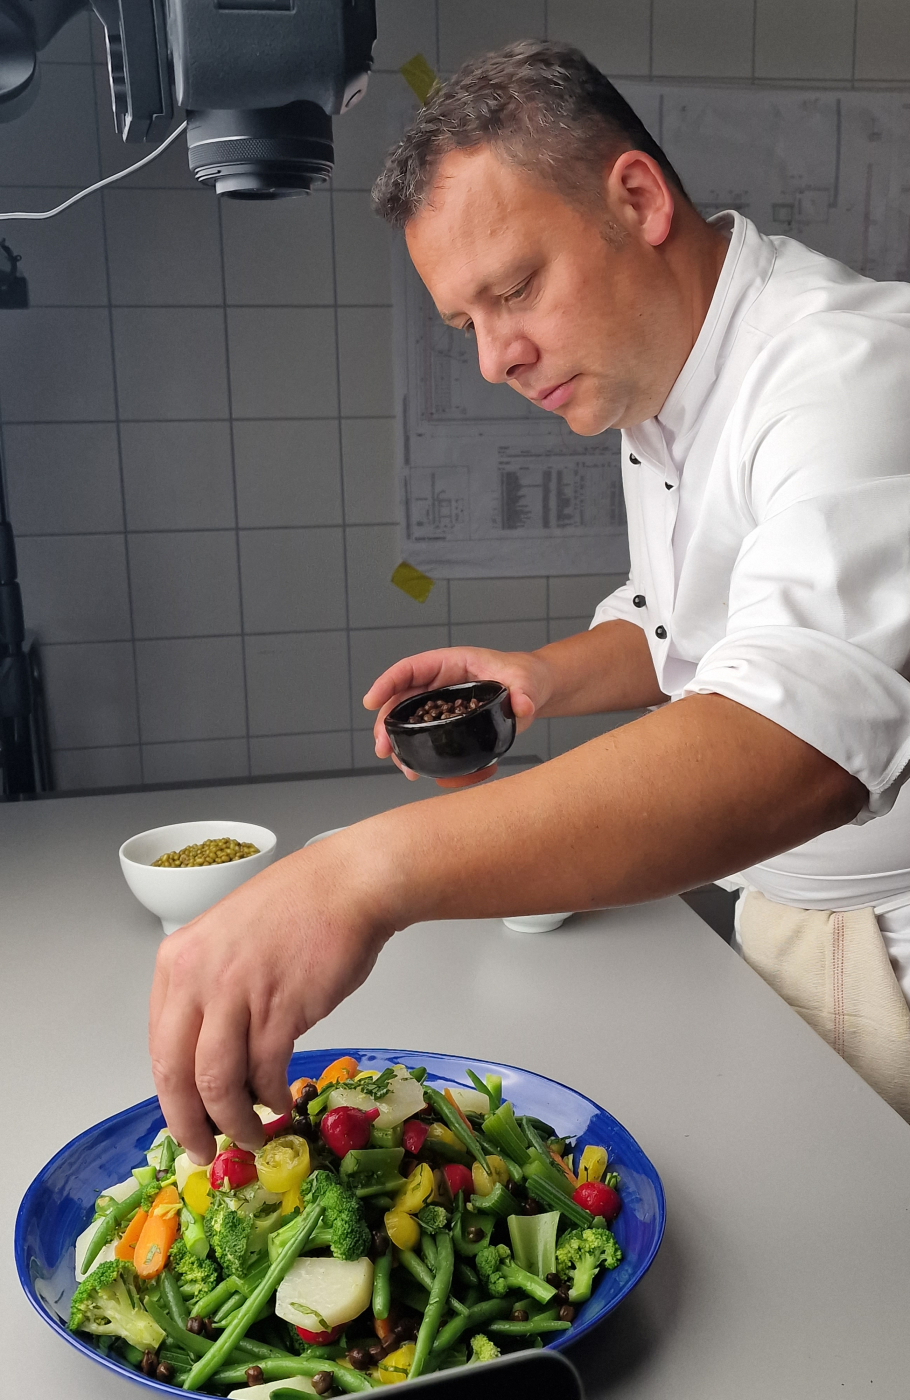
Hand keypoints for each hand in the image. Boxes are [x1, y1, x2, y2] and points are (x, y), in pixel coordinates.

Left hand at [148, 834, 388, 1164]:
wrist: (348, 886)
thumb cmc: (297, 909)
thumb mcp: (227, 944)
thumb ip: (210, 995)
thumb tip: (211, 1062)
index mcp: (176, 962)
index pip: (158, 1047)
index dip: (172, 1095)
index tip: (186, 1119)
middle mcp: (196, 978)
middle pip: (176, 1074)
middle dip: (189, 1124)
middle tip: (204, 1150)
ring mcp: (236, 994)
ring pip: (217, 1083)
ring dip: (233, 1121)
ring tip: (250, 1135)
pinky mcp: (279, 1009)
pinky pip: (264, 1071)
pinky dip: (271, 1095)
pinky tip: (280, 1100)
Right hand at [363, 645, 552, 785]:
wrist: (533, 691)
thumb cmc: (526, 677)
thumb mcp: (526, 681)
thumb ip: (524, 693)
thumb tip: (523, 707)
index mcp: (451, 663)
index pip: (411, 668)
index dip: (387, 682)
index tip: (371, 701)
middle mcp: (439, 682)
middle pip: (401, 698)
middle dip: (386, 722)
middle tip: (382, 748)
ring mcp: (441, 702)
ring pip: (407, 718)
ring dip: (396, 739)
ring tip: (397, 763)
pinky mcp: (447, 720)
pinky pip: (422, 731)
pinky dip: (414, 748)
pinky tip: (414, 767)